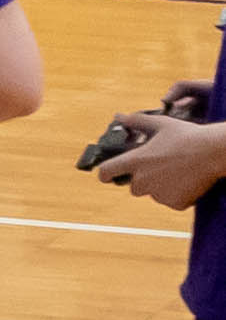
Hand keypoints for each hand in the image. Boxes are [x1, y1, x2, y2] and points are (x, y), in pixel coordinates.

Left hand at [102, 113, 225, 206]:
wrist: (214, 152)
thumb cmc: (188, 136)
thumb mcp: (161, 124)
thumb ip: (136, 122)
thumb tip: (119, 116)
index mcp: (135, 161)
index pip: (106, 172)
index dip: (105, 174)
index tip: (107, 175)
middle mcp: (143, 180)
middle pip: (133, 187)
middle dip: (143, 179)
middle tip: (160, 168)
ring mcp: (158, 194)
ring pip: (154, 194)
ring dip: (161, 187)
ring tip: (178, 171)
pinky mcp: (174, 203)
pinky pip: (171, 201)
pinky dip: (177, 195)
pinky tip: (187, 181)